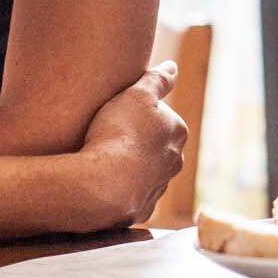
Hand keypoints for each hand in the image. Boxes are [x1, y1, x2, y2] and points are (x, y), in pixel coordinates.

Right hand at [68, 62, 188, 229]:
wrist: (99, 185)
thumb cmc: (117, 134)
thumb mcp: (135, 95)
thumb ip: (156, 80)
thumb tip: (172, 67)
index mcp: (177, 132)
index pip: (162, 117)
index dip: (138, 114)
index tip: (117, 115)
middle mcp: (175, 162)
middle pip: (156, 146)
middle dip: (138, 142)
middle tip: (108, 137)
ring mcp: (158, 189)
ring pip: (146, 172)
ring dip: (130, 167)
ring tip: (102, 161)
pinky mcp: (141, 211)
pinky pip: (132, 196)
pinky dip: (120, 190)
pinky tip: (103, 184)